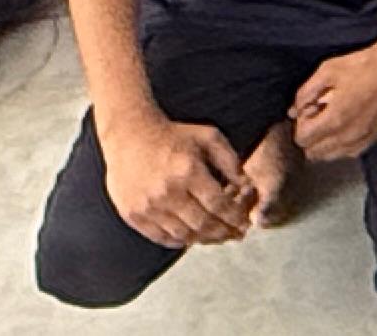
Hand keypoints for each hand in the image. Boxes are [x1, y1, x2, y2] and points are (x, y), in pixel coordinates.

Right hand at [104, 110, 257, 248]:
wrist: (129, 135)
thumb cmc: (173, 135)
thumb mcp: (208, 137)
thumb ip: (230, 162)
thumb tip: (247, 187)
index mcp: (188, 171)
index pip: (218, 205)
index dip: (235, 218)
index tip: (244, 223)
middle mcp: (167, 192)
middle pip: (203, 224)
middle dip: (224, 233)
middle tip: (236, 235)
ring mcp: (148, 206)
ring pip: (183, 235)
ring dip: (205, 240)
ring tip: (218, 238)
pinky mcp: (133, 215)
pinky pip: (161, 238)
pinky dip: (180, 241)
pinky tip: (193, 237)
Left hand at [287, 36, 376, 161]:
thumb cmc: (365, 65)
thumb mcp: (327, 71)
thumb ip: (305, 93)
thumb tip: (295, 110)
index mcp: (334, 119)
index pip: (302, 139)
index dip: (300, 124)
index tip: (309, 110)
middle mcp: (348, 135)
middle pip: (314, 152)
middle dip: (310, 135)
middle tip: (318, 115)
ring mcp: (363, 138)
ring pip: (331, 156)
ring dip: (325, 142)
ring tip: (332, 120)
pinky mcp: (375, 137)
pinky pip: (350, 152)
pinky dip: (342, 145)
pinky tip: (345, 127)